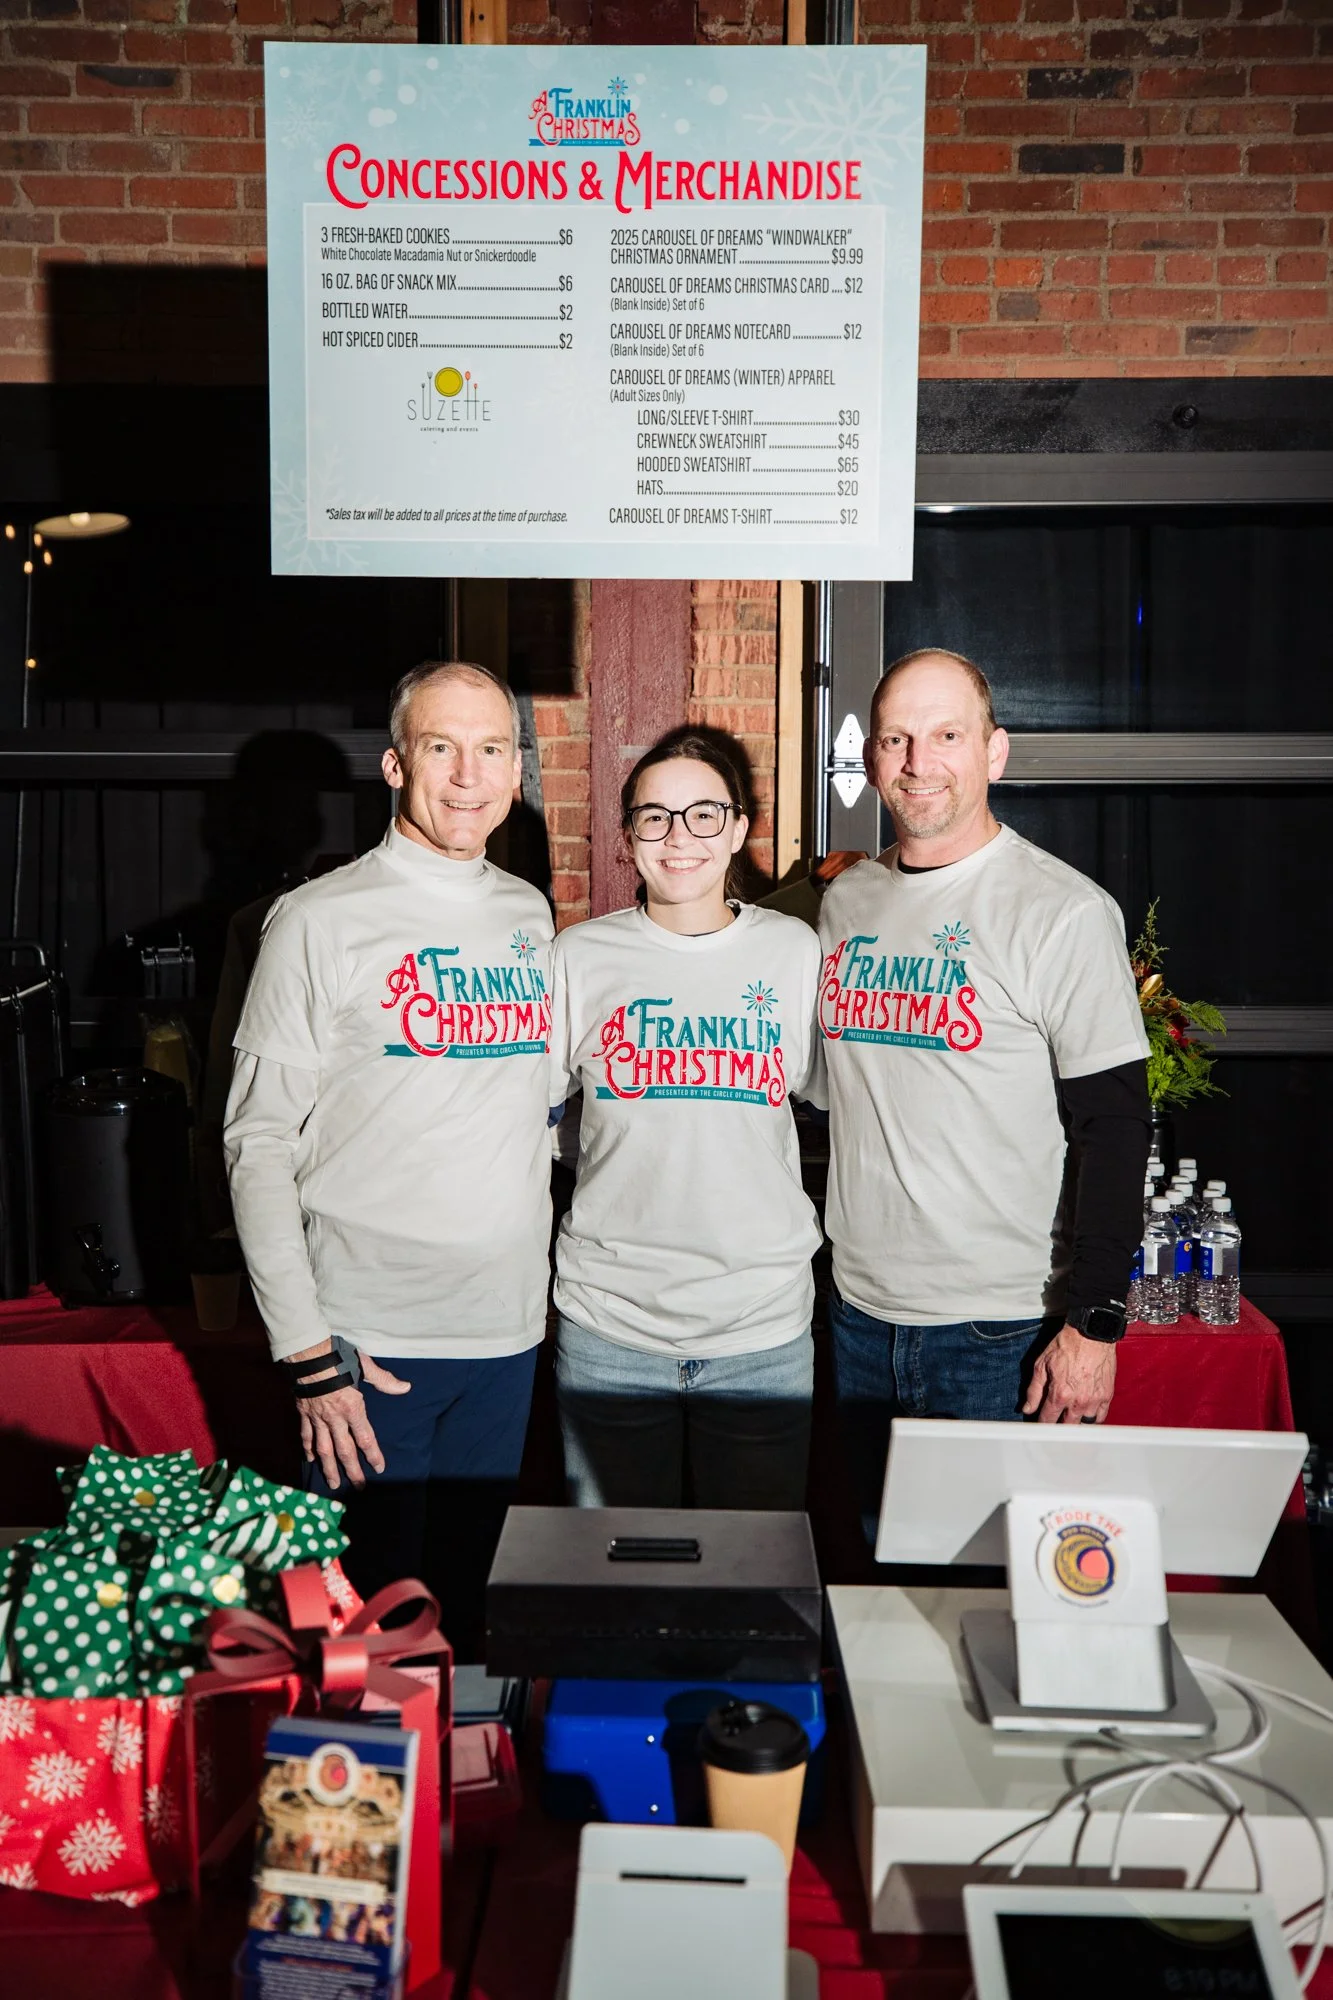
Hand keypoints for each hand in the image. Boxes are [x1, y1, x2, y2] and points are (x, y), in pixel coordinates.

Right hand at [292, 1345, 411, 1490]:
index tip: (379, 1468)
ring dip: (329, 1467)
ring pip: (324, 1448)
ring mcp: (318, 1418)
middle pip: (344, 1450)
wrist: (308, 1355)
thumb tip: (405, 1387)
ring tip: (333, 1483)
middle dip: (352, 1470)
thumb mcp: (365, 1367)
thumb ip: (384, 1381)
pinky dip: (308, 1448)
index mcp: (353, 1408)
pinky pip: (306, 1435)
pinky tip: (310, 1459)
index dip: (373, 1455)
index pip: (365, 1437)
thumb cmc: (339, 1358)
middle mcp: (335, 1418)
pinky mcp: (304, 1413)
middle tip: (358, 1487)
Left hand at [1022, 1324, 1116, 1424]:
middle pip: (1067, 1427)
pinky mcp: (1107, 1395)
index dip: (1041, 1424)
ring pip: (1084, 1424)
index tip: (1039, 1425)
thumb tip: (1027, 1408)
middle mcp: (1078, 1401)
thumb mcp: (1042, 1364)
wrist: (1091, 1334)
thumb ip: (1034, 1390)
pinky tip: (1085, 1415)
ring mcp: (1094, 1400)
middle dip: (1058, 1427)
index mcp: (1060, 1394)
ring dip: (1076, 1423)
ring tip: (1069, 1420)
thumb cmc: (1067, 1345)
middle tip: (1054, 1424)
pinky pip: (1100, 1417)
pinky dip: (1093, 1419)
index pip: (1048, 1420)